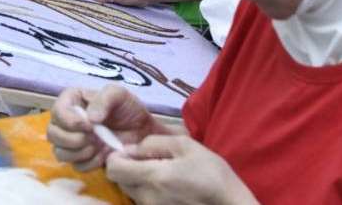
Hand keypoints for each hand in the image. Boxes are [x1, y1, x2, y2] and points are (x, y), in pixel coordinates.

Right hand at [47, 84, 169, 171]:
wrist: (144, 132)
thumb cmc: (129, 109)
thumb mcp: (120, 94)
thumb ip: (104, 99)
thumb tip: (89, 118)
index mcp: (72, 101)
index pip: (56, 111)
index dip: (69, 121)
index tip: (89, 125)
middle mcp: (67, 122)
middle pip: (52, 134)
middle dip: (72, 139)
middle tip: (94, 138)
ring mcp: (72, 142)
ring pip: (59, 152)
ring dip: (80, 152)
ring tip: (99, 146)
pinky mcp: (81, 159)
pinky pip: (76, 166)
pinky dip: (89, 162)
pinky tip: (103, 155)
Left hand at [106, 135, 257, 204]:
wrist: (228, 204)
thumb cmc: (211, 172)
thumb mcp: (186, 146)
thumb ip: (154, 143)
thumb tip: (131, 148)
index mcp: (153, 176)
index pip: (113, 168)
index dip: (117, 156)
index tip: (132, 151)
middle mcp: (146, 197)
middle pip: (119, 180)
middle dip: (127, 167)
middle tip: (148, 160)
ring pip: (130, 190)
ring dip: (138, 179)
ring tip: (162, 172)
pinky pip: (142, 200)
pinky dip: (148, 190)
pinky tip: (167, 185)